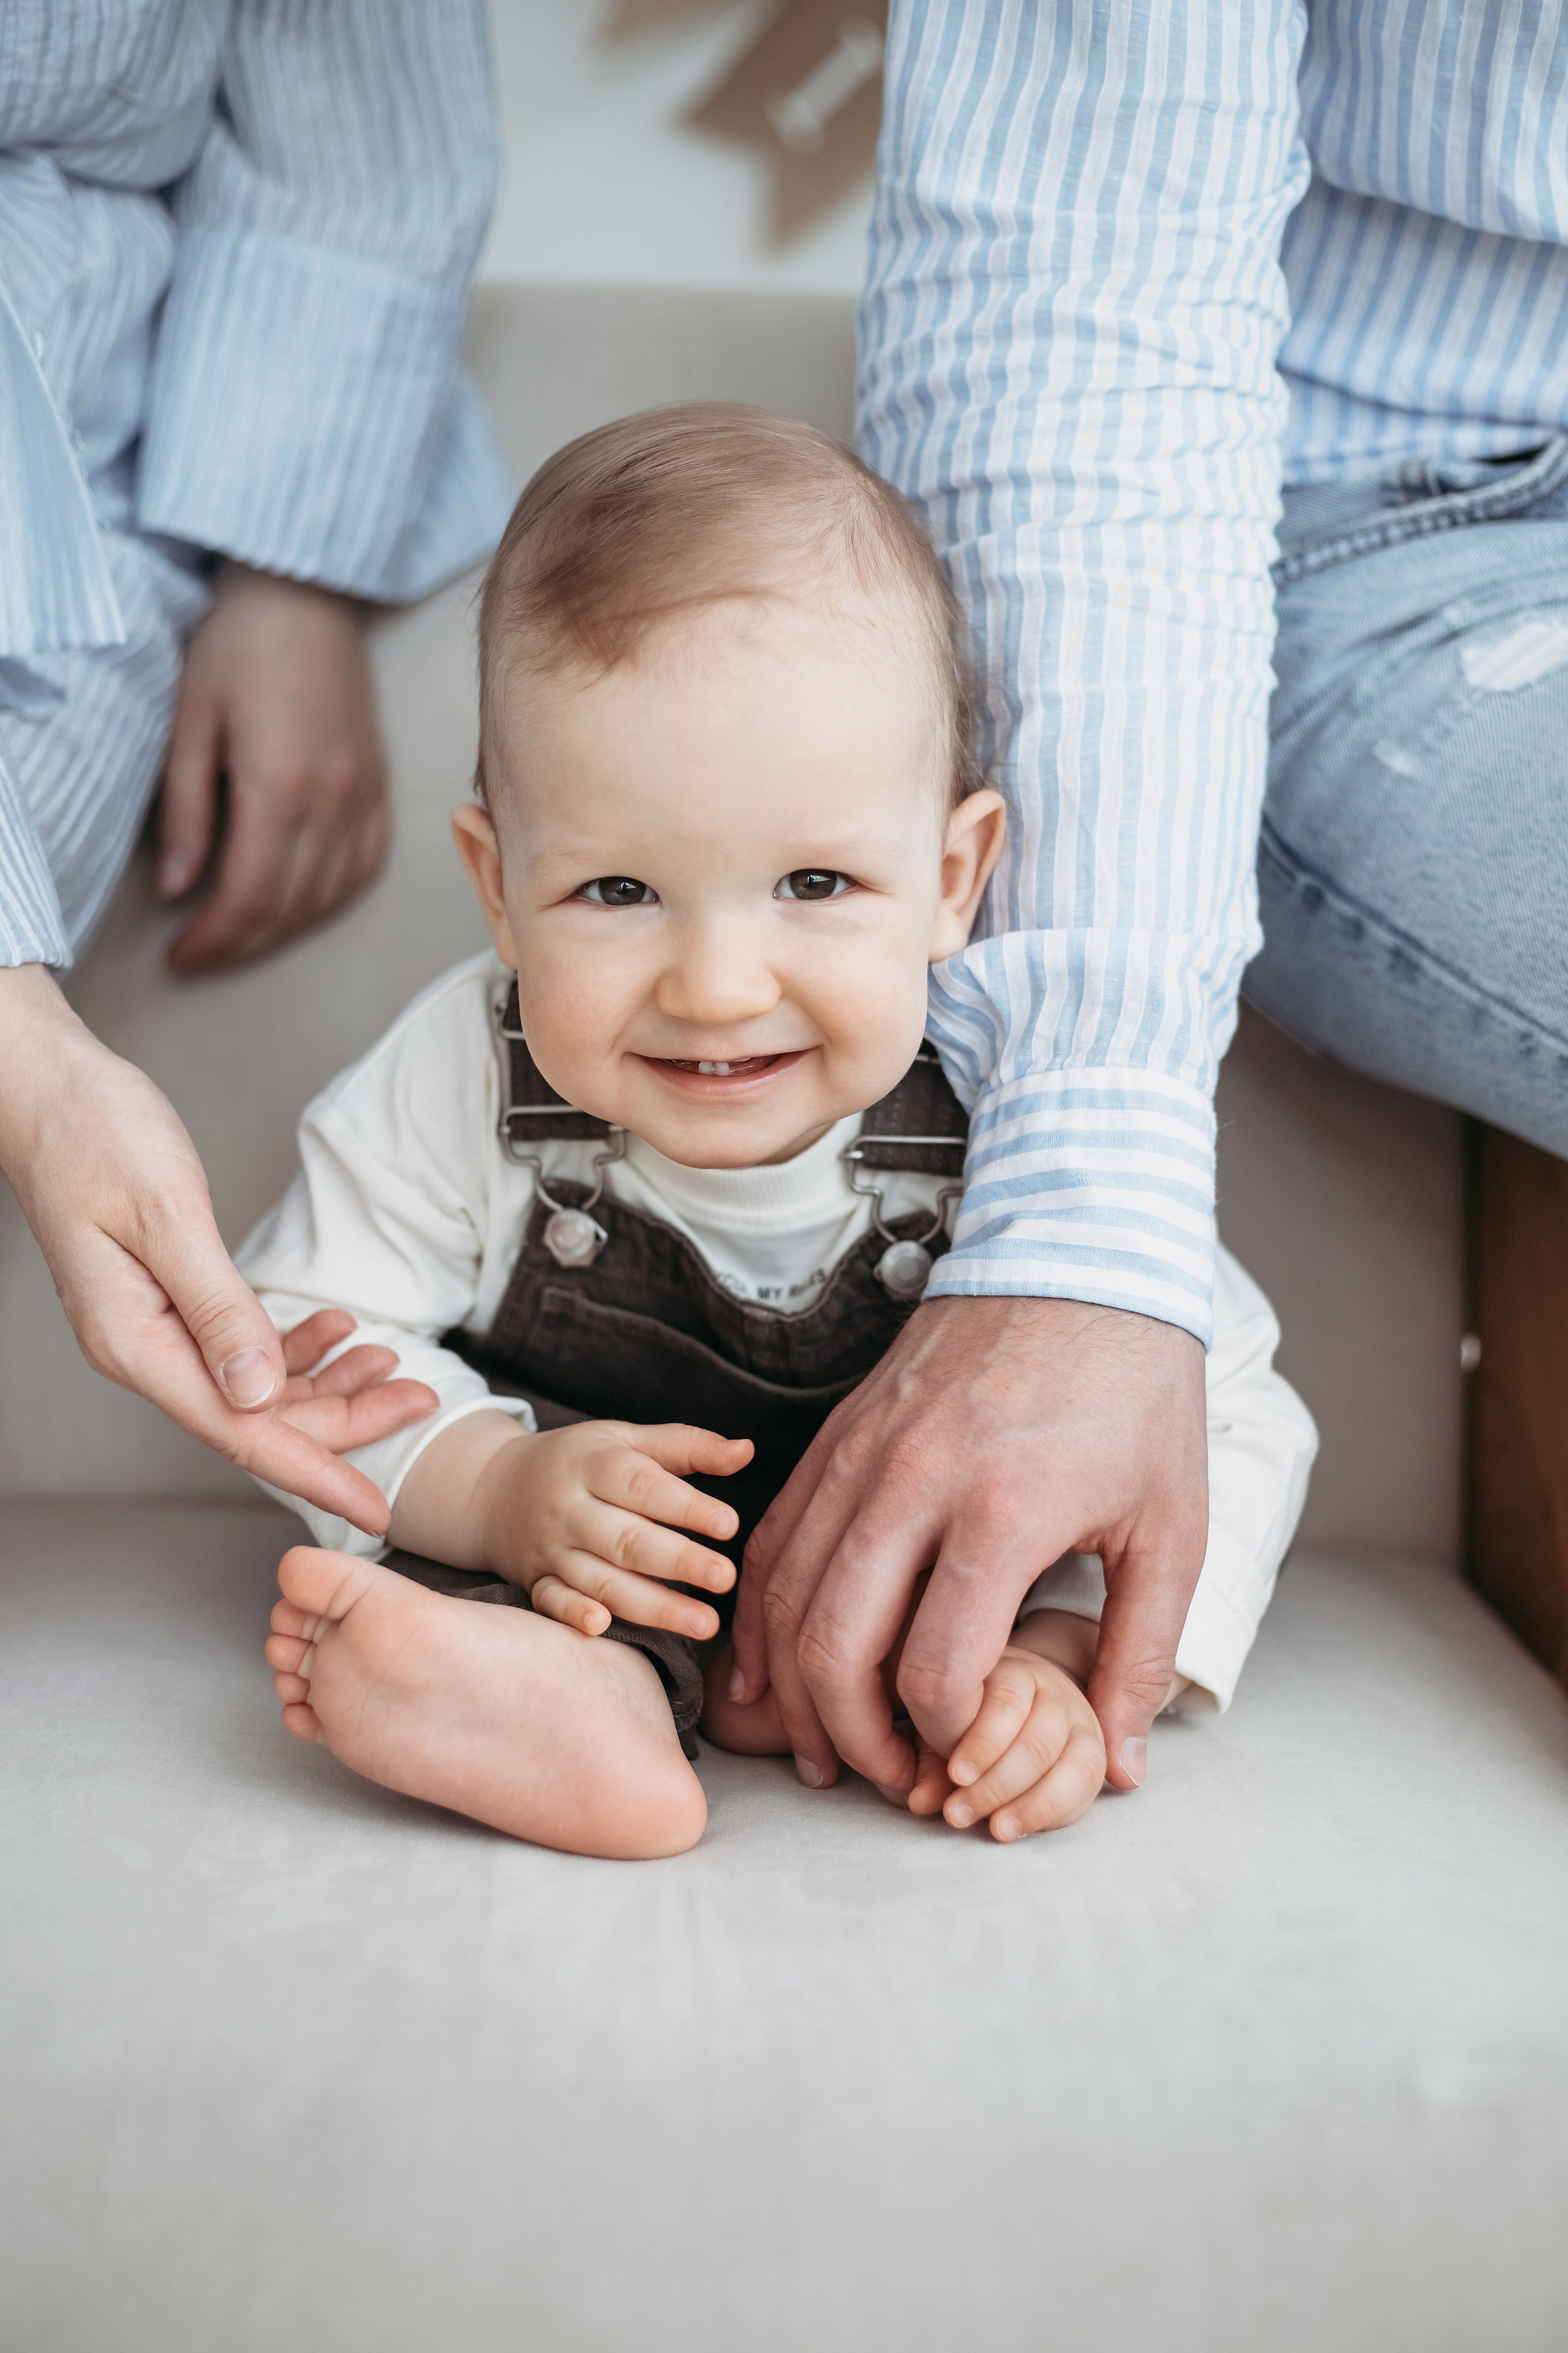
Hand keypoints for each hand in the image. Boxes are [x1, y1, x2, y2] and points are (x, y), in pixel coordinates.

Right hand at [0, 966, 435, 1533]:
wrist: (49, 1090)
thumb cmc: (92, 1136)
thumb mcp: (166, 1216)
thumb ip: (215, 1307)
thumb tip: (257, 1390)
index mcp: (136, 1344)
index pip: (240, 1433)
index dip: (316, 1472)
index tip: (375, 1509)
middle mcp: (144, 1349)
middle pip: (257, 1416)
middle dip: (344, 1418)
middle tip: (419, 1399)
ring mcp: (155, 1327)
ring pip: (256, 1386)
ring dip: (327, 1381)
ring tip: (393, 1363)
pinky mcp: (170, 1300)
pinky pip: (240, 1346)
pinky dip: (294, 1345)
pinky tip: (334, 1330)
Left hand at [159, 561, 387, 974]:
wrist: (306, 594)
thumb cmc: (239, 646)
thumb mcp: (191, 721)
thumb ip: (185, 809)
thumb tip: (177, 889)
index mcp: (281, 784)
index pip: (250, 895)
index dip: (214, 938)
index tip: (179, 955)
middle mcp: (332, 800)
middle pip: (289, 908)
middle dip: (240, 945)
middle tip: (198, 958)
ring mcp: (363, 796)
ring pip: (329, 898)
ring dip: (283, 932)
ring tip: (240, 941)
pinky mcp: (378, 787)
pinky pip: (364, 868)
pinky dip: (330, 902)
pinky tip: (301, 910)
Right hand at [475, 1421, 752, 1637]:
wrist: (493, 1488)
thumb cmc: (581, 1461)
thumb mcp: (624, 1439)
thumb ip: (686, 1446)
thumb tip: (747, 1451)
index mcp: (594, 1464)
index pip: (642, 1486)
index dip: (686, 1506)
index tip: (731, 1525)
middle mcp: (569, 1508)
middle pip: (626, 1539)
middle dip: (679, 1562)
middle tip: (726, 1578)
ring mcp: (549, 1549)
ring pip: (600, 1581)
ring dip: (653, 1606)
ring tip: (705, 1624)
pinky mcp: (534, 1581)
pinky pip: (550, 1601)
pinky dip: (571, 1615)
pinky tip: (603, 1628)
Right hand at [730, 1295, 1207, 1797]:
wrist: (1083, 1262)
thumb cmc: (1136, 1395)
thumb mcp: (1171, 1528)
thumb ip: (1142, 1652)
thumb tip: (1121, 1763)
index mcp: (1004, 1511)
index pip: (937, 1670)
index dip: (945, 1739)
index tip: (969, 1758)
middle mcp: (915, 1483)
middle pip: (835, 1645)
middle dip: (852, 1737)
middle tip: (888, 1780)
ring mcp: (864, 1453)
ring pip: (786, 1595)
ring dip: (791, 1688)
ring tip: (820, 1748)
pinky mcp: (839, 1433)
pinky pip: (774, 1537)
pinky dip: (762, 1613)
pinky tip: (771, 1667)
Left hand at [907, 1611, 1106, 1840]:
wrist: (1023, 1708)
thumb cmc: (970, 1721)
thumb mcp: (942, 1736)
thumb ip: (931, 1767)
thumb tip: (919, 1802)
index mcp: (1012, 1672)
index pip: (1007, 1702)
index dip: (983, 1742)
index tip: (956, 1775)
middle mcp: (1054, 1692)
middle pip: (1038, 1741)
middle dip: (996, 1785)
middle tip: (958, 1813)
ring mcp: (1081, 1723)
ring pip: (1073, 1764)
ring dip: (1029, 1805)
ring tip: (995, 1830)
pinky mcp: (1096, 1756)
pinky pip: (1086, 1786)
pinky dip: (1052, 1812)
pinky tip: (1020, 1828)